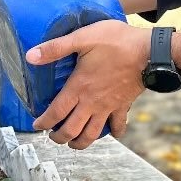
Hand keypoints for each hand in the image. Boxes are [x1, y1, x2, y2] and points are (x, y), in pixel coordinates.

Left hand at [25, 20, 148, 149]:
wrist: (150, 52)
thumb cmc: (116, 42)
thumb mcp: (82, 38)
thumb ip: (55, 48)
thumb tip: (30, 56)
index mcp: (78, 87)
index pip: (56, 112)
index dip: (43, 122)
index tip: (37, 125)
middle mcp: (91, 102)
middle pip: (71, 130)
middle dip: (59, 138)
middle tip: (53, 136)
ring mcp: (108, 107)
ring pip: (92, 134)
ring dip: (80, 142)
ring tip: (73, 142)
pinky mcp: (123, 106)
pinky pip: (118, 125)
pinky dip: (114, 133)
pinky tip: (112, 133)